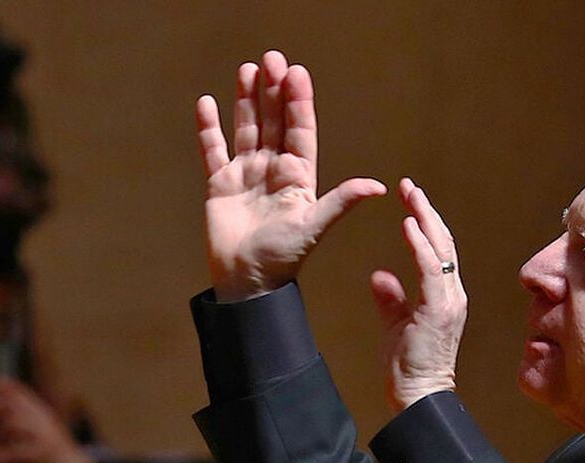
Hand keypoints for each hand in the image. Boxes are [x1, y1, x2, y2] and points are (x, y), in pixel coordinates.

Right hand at [196, 51, 385, 300]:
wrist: (248, 282)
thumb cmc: (284, 258)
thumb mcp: (315, 226)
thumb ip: (341, 201)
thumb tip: (377, 186)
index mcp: (299, 177)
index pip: (300, 130)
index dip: (299, 102)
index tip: (297, 73)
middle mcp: (274, 171)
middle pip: (274, 122)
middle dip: (273, 90)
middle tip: (272, 58)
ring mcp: (247, 175)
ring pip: (247, 129)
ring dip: (246, 100)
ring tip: (247, 69)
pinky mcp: (220, 185)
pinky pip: (213, 150)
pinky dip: (209, 128)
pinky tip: (207, 103)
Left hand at [369, 179, 467, 411]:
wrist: (419, 396)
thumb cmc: (410, 368)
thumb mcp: (396, 326)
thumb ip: (391, 300)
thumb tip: (380, 275)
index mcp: (444, 297)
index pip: (438, 252)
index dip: (426, 224)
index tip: (410, 201)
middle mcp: (452, 294)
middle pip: (443, 243)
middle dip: (427, 211)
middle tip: (410, 186)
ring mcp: (449, 301)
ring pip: (441, 250)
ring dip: (425, 219)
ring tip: (410, 196)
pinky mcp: (440, 309)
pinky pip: (432, 270)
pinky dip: (421, 245)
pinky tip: (410, 226)